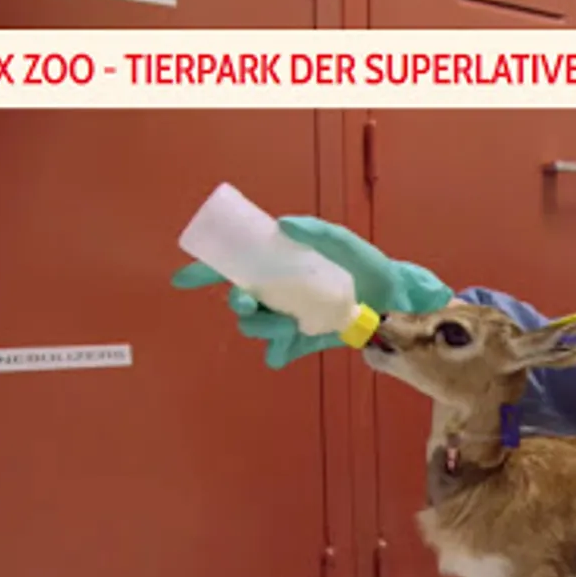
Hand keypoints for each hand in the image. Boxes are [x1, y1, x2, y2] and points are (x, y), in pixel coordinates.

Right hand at [170, 215, 454, 369]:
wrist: (393, 298)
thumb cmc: (365, 263)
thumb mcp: (342, 241)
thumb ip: (315, 231)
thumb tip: (284, 224)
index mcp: (277, 265)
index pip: (232, 268)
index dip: (204, 273)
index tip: (182, 280)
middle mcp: (276, 292)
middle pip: (239, 303)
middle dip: (238, 304)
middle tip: (249, 301)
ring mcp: (288, 317)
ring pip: (256, 328)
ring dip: (265, 328)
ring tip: (291, 322)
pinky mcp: (303, 340)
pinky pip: (279, 353)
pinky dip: (281, 352)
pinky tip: (291, 346)